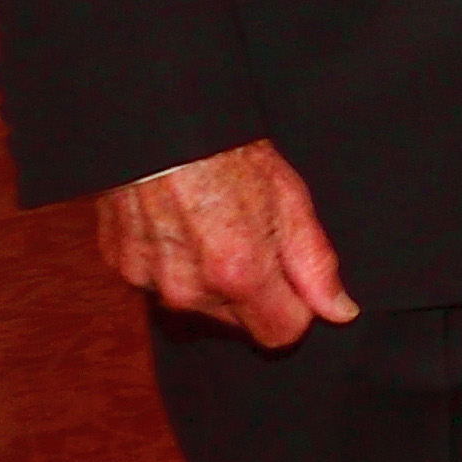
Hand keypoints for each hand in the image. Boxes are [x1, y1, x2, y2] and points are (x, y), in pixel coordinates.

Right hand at [97, 140, 354, 348]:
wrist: (161, 127)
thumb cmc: (228, 155)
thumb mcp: (291, 200)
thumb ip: (315, 265)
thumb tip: (339, 311)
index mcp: (239, 275)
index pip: (279, 334)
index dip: (294, 309)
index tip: (292, 282)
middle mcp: (190, 289)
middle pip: (238, 322)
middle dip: (251, 291)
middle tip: (249, 237)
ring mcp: (149, 281)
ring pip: (197, 304)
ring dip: (209, 280)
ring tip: (211, 227)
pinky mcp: (122, 267)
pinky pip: (158, 283)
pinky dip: (172, 264)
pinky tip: (178, 226)